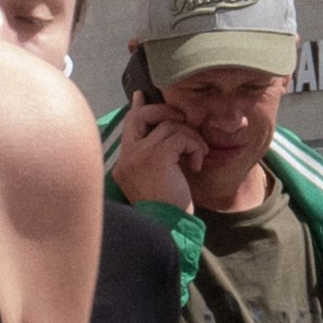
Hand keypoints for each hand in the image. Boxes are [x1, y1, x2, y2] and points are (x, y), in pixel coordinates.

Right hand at [112, 91, 203, 211]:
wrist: (168, 227)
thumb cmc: (167, 208)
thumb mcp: (158, 179)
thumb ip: (156, 155)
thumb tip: (168, 133)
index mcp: (125, 163)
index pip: (128, 126)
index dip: (138, 108)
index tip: (141, 95)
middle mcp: (127, 157)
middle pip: (142, 115)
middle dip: (166, 113)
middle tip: (184, 121)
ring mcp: (138, 156)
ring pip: (168, 124)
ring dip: (190, 137)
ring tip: (197, 155)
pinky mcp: (155, 156)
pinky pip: (180, 135)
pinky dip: (195, 145)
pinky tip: (197, 163)